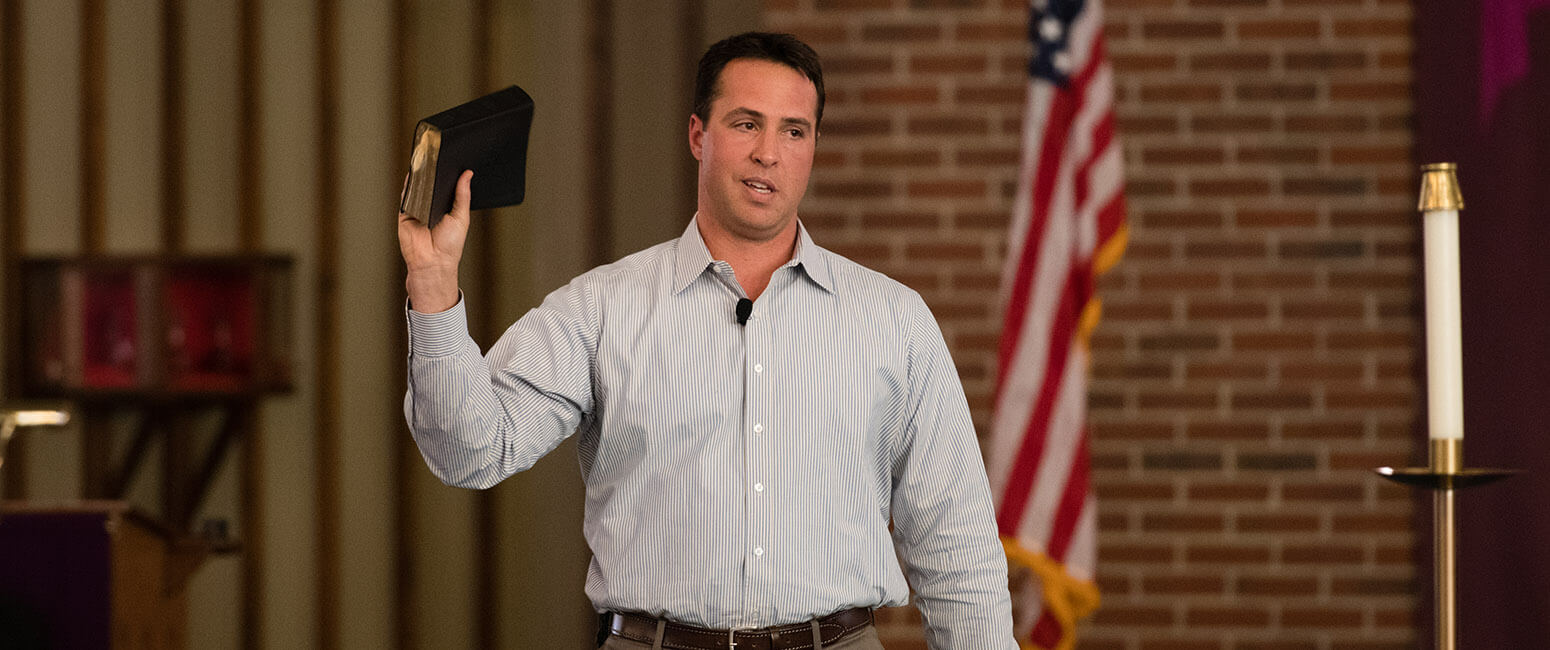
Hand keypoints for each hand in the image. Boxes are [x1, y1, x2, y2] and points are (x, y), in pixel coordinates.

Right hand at [398, 169, 472, 312]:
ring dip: (421, 174)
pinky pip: (406, 195)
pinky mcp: (404, 212)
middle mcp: (430, 206)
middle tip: (440, 153)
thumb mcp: (461, 217)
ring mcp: (416, 208)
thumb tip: (467, 174)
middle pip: (431, 184)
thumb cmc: (449, 246)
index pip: (445, 185)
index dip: (449, 172)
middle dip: (435, 171)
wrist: (432, 262)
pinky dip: (409, 184)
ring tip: (429, 159)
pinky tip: (415, 173)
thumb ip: (462, 195)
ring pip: (417, 187)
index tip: (453, 157)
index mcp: (445, 207)